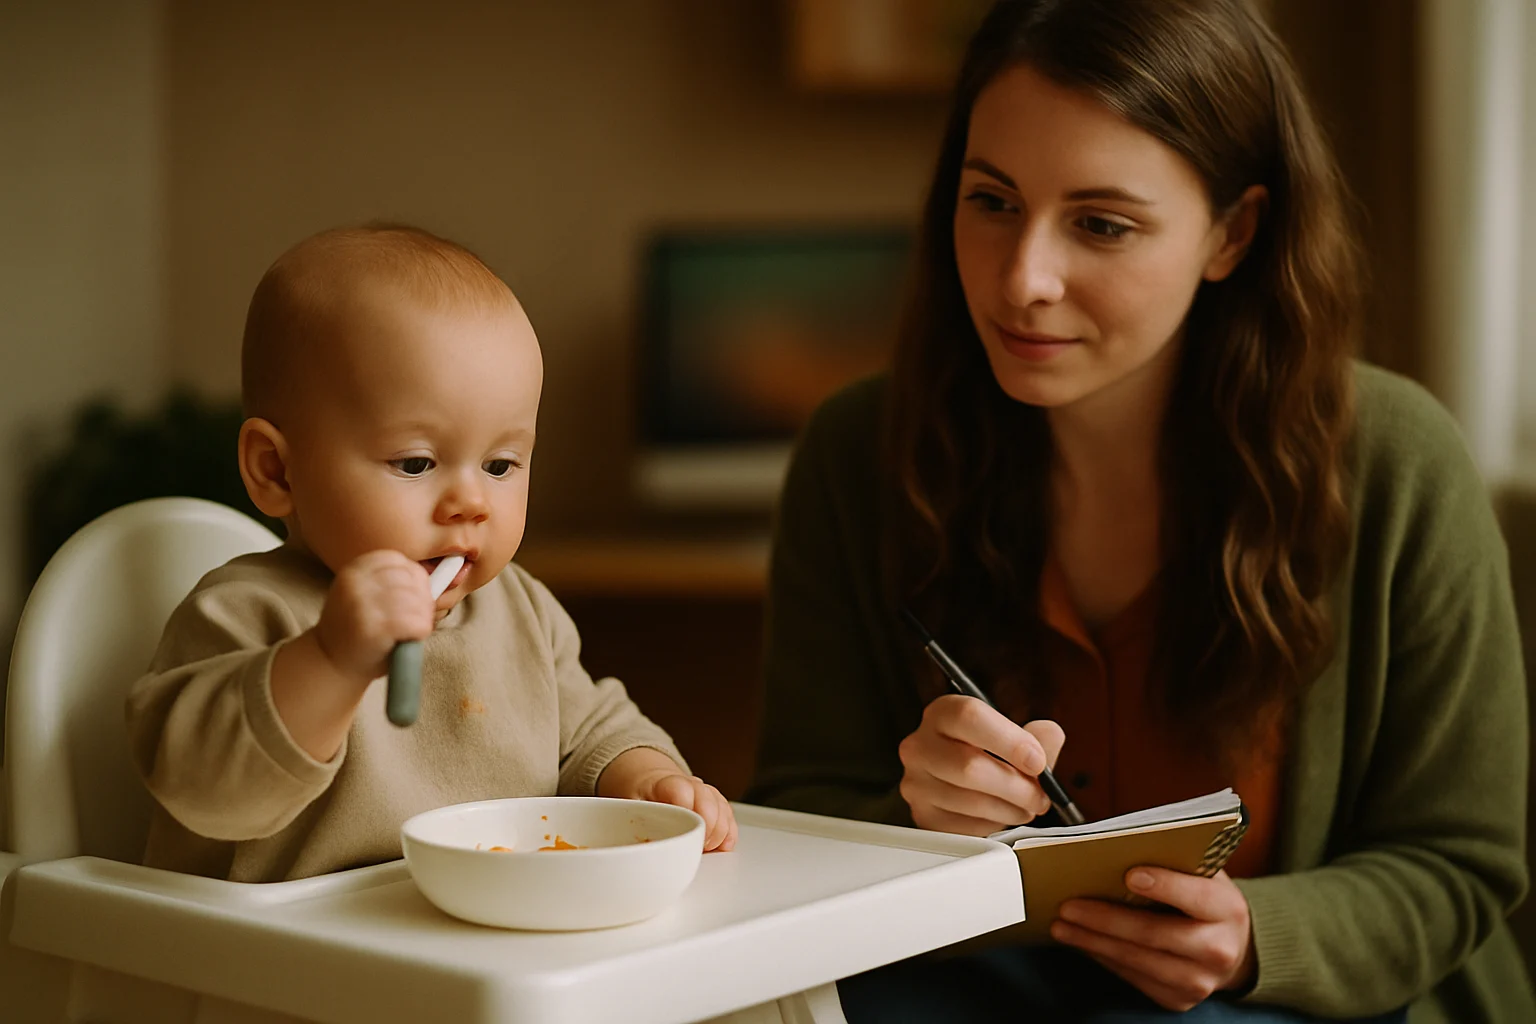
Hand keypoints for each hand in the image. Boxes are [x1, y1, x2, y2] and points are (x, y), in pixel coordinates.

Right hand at [314, 550, 435, 683]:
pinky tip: (406, 640)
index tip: (412, 601)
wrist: (331, 663)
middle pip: (413, 581)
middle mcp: (356, 581)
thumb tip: (446, 573)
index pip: (403, 563)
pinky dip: (419, 633)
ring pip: (417, 602)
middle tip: (412, 621)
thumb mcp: (366, 593)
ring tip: (406, 631)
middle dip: (422, 602)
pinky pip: (416, 623)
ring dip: (421, 619)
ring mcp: (362, 604)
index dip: (416, 583)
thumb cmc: (358, 628)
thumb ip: (394, 581)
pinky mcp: (372, 627)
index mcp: (357, 567)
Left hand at [597, 747, 737, 851]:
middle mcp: (690, 785)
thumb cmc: (636, 799)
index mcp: (664, 784)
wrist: (646, 784)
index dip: (689, 814)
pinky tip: (720, 846)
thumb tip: (630, 856)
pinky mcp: (715, 804)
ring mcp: (704, 793)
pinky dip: (727, 834)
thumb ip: (629, 826)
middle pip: (709, 802)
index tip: (688, 838)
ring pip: (722, 809)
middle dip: (707, 829)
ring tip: (704, 850)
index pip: (682, 792)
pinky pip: (729, 816)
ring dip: (718, 833)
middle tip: (695, 849)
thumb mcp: (624, 808)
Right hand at [897, 695, 1064, 834]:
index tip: (1037, 762)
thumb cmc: (984, 754)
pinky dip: (991, 827)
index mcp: (943, 714)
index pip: (969, 717)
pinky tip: (1001, 817)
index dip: (1010, 741)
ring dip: (1008, 810)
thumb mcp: (1012, 738)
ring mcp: (916, 783)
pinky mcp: (922, 816)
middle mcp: (920, 745)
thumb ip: (1037, 736)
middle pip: (969, 766)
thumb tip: (1049, 736)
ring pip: (969, 801)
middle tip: (1039, 796)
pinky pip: (963, 827)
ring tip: (1024, 808)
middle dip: (1016, 787)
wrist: (953, 780)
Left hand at [1051, 868, 1255, 1010]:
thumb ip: (1174, 863)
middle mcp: (1218, 950)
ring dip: (1093, 942)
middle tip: (1069, 906)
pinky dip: (1103, 957)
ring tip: (1062, 926)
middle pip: (1154, 934)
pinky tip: (1082, 941)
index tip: (1128, 874)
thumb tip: (1119, 849)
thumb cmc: (1206, 901)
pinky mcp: (1178, 999)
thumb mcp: (1203, 875)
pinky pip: (1133, 978)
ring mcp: (1198, 981)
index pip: (1196, 897)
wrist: (1234, 949)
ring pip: (1137, 961)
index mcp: (1228, 910)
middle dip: (1106, 919)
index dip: (1164, 886)